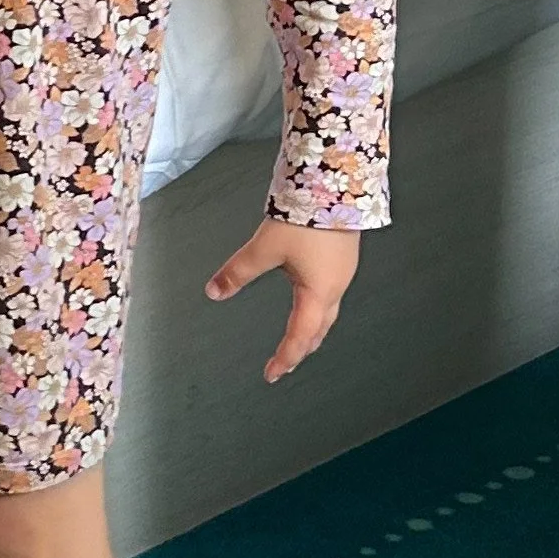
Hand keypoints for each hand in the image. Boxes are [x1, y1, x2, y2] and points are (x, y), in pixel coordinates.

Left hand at [204, 220, 358, 383]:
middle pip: (319, 329)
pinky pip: (332, 291)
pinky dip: (318, 306)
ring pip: (328, 311)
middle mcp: (336, 286)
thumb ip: (239, 271)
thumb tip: (215, 290)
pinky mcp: (343, 256)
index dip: (285, 357)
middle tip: (285, 362)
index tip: (272, 374)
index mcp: (318, 292)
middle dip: (301, 348)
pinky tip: (309, 297)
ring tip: (298, 337)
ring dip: (312, 328)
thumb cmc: (307, 216)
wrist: (336, 183)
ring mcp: (343, 271)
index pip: (299, 336)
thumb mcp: (265, 247)